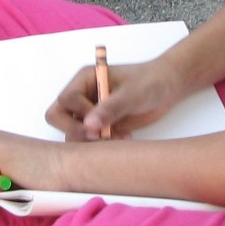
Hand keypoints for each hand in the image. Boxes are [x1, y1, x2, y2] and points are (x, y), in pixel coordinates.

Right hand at [46, 56, 184, 141]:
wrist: (167, 87)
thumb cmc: (149, 81)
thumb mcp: (132, 93)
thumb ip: (110, 108)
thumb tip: (88, 125)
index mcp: (84, 80)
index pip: (65, 100)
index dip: (80, 113)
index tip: (101, 120)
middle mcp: (82, 96)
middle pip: (57, 116)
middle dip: (76, 130)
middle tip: (100, 135)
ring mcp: (89, 112)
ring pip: (72, 132)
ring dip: (91, 141)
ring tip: (118, 137)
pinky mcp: (99, 126)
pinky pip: (89, 140)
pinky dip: (102, 145)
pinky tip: (124, 138)